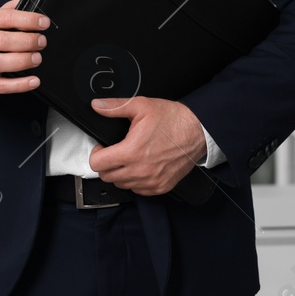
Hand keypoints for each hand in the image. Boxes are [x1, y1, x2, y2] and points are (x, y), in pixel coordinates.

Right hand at [0, 0, 49, 94]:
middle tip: (42, 42)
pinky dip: (19, 85)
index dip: (28, 20)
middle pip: (3, 41)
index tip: (44, 23)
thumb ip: (12, 8)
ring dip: (23, 61)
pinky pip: (0, 86)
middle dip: (27, 41)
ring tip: (37, 58)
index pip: (6, 17)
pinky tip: (34, 81)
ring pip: (0, 63)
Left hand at [87, 96, 206, 195]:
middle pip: (106, 177)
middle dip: (107, 163)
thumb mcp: (142, 105)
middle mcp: (140, 170)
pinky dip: (135, 181)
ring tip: (130, 158)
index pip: (97, 164)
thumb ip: (115, 107)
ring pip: (121, 185)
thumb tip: (97, 106)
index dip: (96, 153)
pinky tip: (141, 166)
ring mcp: (151, 181)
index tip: (103, 148)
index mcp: (131, 151)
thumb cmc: (173, 119)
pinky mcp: (161, 187)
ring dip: (120, 173)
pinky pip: (138, 190)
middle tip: (116, 151)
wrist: (198, 130)